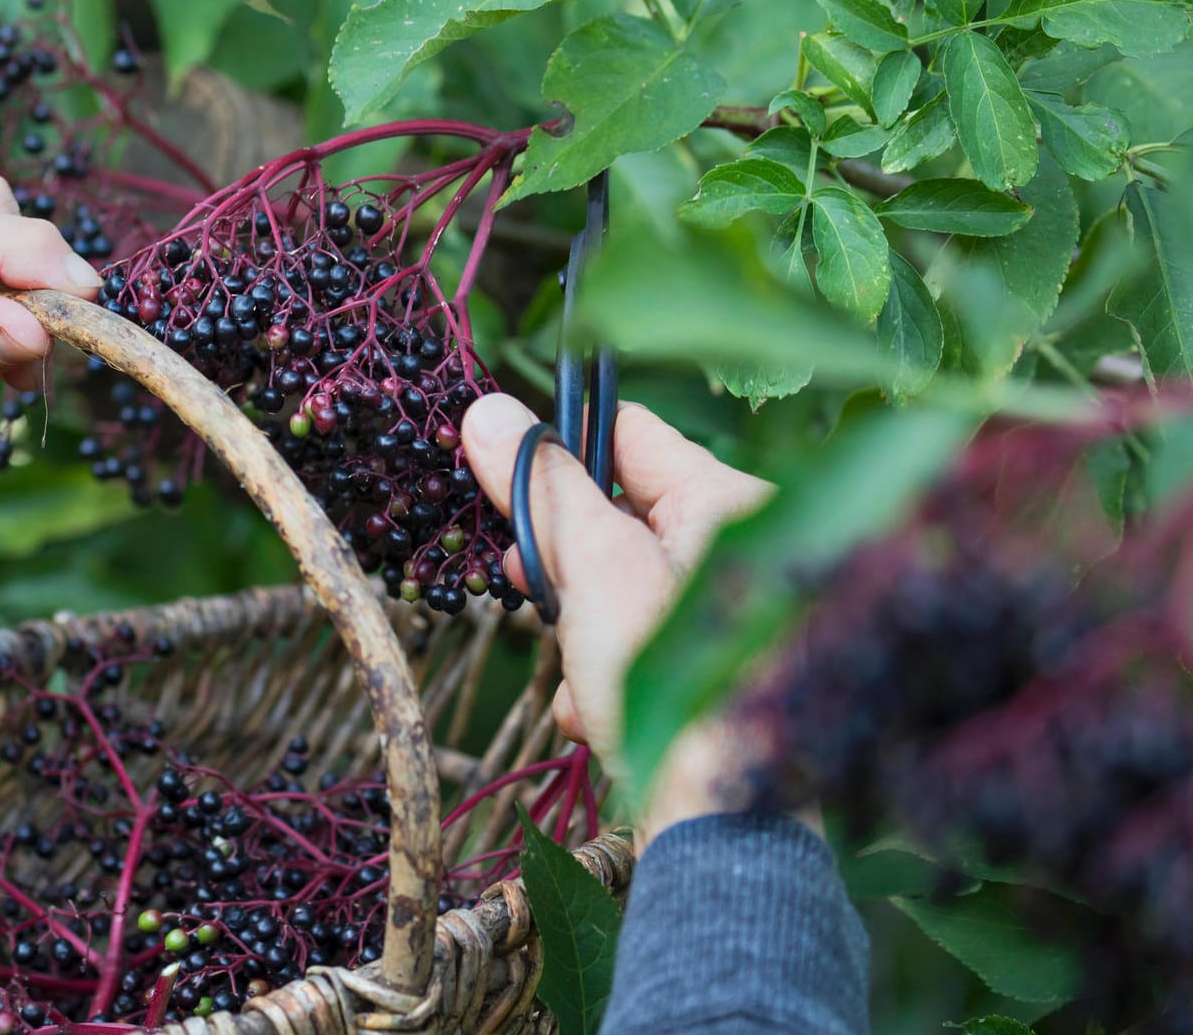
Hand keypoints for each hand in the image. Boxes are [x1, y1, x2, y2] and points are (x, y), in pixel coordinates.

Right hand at [461, 394, 794, 848]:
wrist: (715, 816)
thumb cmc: (665, 677)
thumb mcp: (591, 566)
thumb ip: (542, 488)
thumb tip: (488, 413)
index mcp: (728, 500)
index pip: (628, 434)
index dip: (557, 451)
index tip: (502, 481)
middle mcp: (742, 548)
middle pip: (619, 515)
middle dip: (561, 558)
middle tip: (525, 580)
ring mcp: (729, 614)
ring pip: (619, 588)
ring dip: (576, 628)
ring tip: (571, 671)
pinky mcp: (713, 672)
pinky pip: (641, 645)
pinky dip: (605, 675)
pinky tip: (593, 715)